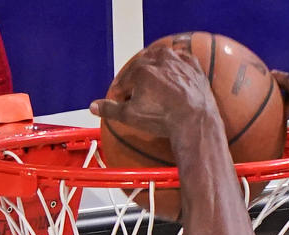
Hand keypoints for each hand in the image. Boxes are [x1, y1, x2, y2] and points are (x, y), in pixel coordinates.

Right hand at [90, 45, 219, 142]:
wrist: (195, 121)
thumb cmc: (164, 118)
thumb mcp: (131, 116)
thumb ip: (110, 109)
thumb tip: (93, 107)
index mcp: (141, 69)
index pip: (124, 80)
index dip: (121, 93)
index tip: (123, 100)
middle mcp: (159, 60)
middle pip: (141, 67)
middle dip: (137, 79)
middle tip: (138, 93)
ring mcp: (178, 61)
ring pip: (161, 58)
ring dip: (155, 67)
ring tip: (155, 82)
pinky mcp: (194, 67)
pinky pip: (183, 59)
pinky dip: (177, 65)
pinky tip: (175, 73)